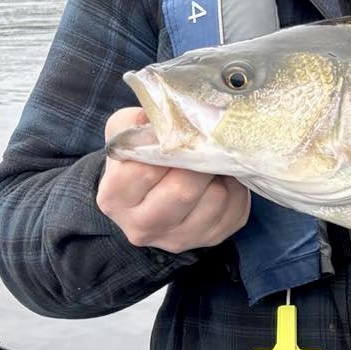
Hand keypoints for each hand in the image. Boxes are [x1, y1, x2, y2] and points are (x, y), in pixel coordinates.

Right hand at [97, 106, 249, 252]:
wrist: (148, 201)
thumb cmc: (138, 162)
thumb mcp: (126, 136)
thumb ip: (135, 122)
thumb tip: (166, 111)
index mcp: (115, 197)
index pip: (145, 169)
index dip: (167, 148)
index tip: (178, 135)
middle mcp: (142, 225)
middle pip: (183, 189)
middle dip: (200, 161)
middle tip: (205, 144)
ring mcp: (178, 238)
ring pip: (215, 198)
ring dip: (220, 173)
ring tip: (212, 162)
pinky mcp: (210, 238)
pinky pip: (235, 208)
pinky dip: (235, 187)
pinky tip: (222, 179)